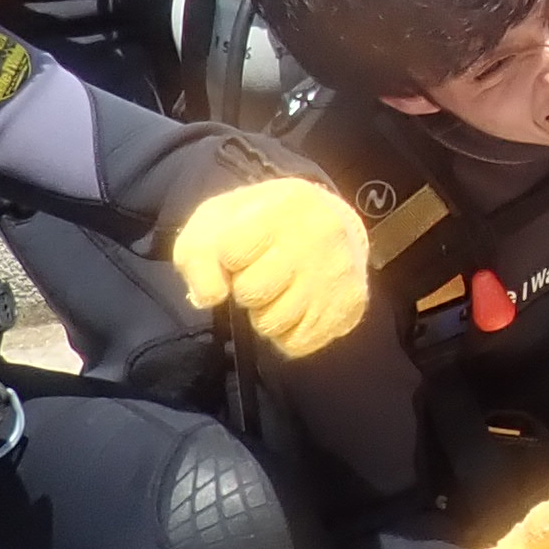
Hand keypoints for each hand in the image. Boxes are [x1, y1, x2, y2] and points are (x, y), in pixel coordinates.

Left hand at [172, 176, 371, 356]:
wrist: (331, 221)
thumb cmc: (262, 221)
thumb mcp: (220, 218)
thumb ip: (197, 253)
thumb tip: (211, 296)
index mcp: (285, 205)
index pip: (231, 252)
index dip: (227, 256)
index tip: (240, 249)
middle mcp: (319, 238)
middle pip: (251, 292)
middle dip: (246, 287)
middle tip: (260, 272)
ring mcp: (338, 275)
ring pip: (273, 323)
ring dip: (265, 313)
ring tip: (279, 289)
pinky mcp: (350, 307)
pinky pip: (297, 343)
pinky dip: (287, 332)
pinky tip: (296, 306)